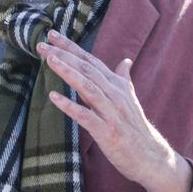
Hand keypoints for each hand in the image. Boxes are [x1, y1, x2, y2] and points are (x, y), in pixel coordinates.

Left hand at [38, 30, 191, 191]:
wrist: (151, 157)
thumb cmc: (136, 128)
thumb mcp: (130, 100)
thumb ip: (124, 79)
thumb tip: (125, 61)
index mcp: (117, 85)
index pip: (91, 60)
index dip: (71, 47)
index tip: (52, 34)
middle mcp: (115, 94)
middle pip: (87, 69)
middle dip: (64, 55)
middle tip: (42, 44)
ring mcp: (112, 112)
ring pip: (88, 87)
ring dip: (67, 72)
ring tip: (49, 61)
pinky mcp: (108, 131)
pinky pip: (86, 116)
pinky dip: (70, 106)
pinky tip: (53, 98)